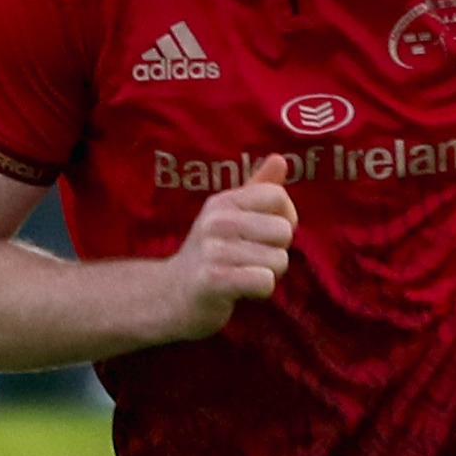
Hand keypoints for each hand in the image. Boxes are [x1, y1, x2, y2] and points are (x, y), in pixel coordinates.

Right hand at [162, 155, 295, 340]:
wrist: (170, 296)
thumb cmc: (210, 255)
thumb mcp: (228, 216)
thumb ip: (257, 189)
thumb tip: (280, 159)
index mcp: (222, 202)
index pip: (277, 196)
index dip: (285, 218)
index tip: (265, 234)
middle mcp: (216, 220)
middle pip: (284, 231)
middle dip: (276, 252)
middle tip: (249, 260)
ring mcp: (213, 250)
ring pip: (278, 260)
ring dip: (267, 275)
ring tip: (241, 275)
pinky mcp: (213, 279)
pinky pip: (265, 281)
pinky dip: (259, 291)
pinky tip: (240, 291)